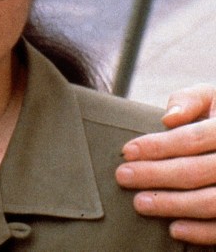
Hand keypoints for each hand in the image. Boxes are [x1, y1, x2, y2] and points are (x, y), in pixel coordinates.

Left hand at [116, 85, 215, 244]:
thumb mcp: (210, 97)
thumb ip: (189, 100)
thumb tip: (169, 117)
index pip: (191, 139)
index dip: (157, 146)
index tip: (127, 152)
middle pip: (196, 171)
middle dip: (156, 175)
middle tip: (123, 177)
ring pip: (211, 202)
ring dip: (173, 205)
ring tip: (141, 203)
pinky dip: (202, 232)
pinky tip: (174, 229)